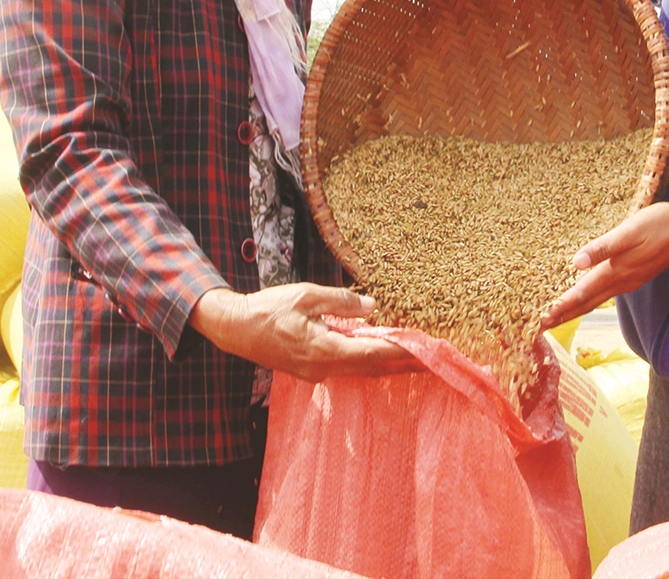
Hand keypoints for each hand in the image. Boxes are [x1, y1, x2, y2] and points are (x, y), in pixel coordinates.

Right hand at [189, 284, 420, 380]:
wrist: (235, 329)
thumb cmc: (268, 309)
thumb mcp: (305, 295)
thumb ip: (340, 301)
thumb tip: (370, 307)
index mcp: (324, 349)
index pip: (373, 353)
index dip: (402, 352)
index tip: (425, 351)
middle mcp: (324, 367)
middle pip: (372, 368)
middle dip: (403, 365)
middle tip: (433, 361)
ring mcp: (317, 372)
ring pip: (361, 370)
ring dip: (388, 366)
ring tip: (416, 360)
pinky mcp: (311, 370)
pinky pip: (347, 368)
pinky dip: (368, 362)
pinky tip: (381, 356)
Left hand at [542, 202, 668, 328]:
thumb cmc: (660, 226)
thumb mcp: (629, 231)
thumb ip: (603, 247)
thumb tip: (576, 263)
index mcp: (616, 271)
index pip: (582, 294)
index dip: (560, 307)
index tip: (540, 320)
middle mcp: (621, 282)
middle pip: (586, 304)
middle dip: (562, 316)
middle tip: (539, 327)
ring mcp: (628, 281)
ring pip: (595, 301)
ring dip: (574, 310)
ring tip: (555, 317)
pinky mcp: (633, 276)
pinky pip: (604, 294)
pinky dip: (588, 300)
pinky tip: (583, 297)